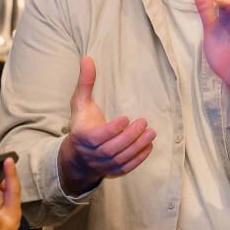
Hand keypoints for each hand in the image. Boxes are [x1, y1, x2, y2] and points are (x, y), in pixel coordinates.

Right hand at [57, 55, 154, 195]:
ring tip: (151, 132)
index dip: (112, 129)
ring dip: (137, 146)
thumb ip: (85, 82)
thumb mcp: (80, 102)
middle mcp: (92, 153)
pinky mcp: (113, 171)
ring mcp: (103, 165)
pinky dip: (139, 158)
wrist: (78, 156)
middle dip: (130, 136)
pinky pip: (127, 168)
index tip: (126, 118)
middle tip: (144, 122)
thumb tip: (87, 58)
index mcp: (82, 136)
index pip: (97, 137)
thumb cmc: (82, 124)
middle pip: (112, 148)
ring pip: (121, 159)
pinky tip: (149, 145)